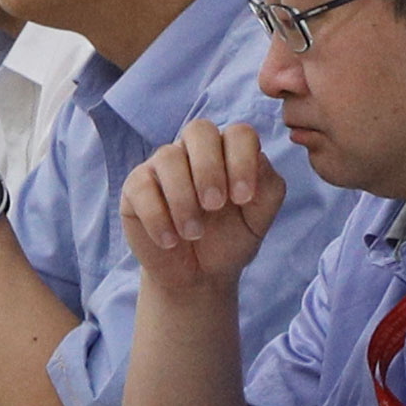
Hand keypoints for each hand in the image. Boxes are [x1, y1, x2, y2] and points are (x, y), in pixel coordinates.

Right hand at [116, 114, 290, 290]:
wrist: (198, 275)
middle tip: (215, 206)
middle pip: (199, 130)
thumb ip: (268, 189)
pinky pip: (142, 187)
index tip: (243, 198)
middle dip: (209, 168)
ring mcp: (163, 166)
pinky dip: (158, 217)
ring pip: (168, 157)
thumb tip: (259, 159)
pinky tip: (171, 241)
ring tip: (194, 233)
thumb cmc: (230, 240)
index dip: (242, 160)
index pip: (239, 134)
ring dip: (183, 198)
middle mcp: (195, 151)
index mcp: (229, 153)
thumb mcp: (258, 220)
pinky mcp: (136, 186)